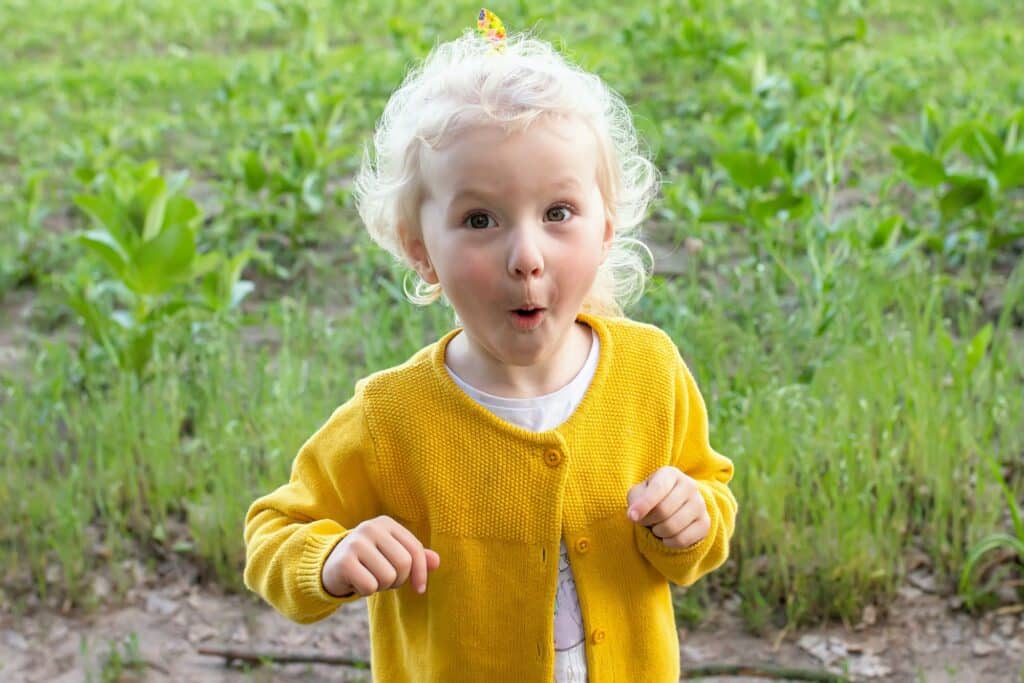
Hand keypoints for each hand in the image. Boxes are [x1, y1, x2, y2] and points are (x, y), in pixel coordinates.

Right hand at [322, 515, 440, 596]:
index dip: (421, 574)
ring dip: (381, 586)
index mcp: (386, 524)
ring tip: (370, 578)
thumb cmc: (369, 561)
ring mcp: (356, 542)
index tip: (419, 589)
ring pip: (388, 577)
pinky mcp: (344, 561)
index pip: (416, 550)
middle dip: (398, 580)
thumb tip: (437, 562)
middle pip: (404, 564)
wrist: (329, 565)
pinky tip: (357, 582)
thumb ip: (416, 557)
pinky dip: (366, 591)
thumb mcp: (392, 555)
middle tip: (385, 580)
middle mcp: (371, 528)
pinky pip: (370, 586)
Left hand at [626, 466, 709, 548]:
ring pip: (672, 527)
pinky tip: (667, 535)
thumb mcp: (639, 493)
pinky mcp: (705, 523)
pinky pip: (682, 540)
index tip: (631, 516)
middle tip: (646, 520)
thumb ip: (635, 500)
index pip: (658, 488)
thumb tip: (634, 515)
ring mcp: (700, 504)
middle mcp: (689, 486)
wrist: (675, 505)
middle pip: (663, 511)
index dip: (644, 504)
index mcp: (670, 474)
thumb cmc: (651, 497)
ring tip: (657, 526)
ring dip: (657, 531)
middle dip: (648, 520)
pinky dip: (669, 542)